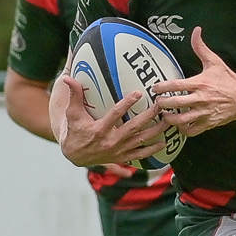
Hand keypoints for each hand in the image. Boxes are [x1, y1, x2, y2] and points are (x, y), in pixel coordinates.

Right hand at [49, 71, 168, 168]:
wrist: (74, 155)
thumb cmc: (74, 131)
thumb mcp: (72, 113)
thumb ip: (74, 95)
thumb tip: (68, 78)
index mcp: (99, 130)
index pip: (115, 115)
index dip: (127, 104)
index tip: (139, 93)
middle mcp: (110, 142)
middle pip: (134, 128)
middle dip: (149, 116)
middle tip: (161, 105)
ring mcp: (117, 151)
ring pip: (140, 141)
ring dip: (155, 132)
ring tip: (168, 122)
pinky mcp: (121, 157)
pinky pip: (139, 155)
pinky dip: (152, 150)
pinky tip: (164, 143)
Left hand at [150, 29, 235, 136]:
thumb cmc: (228, 80)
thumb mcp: (214, 62)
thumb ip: (201, 48)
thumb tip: (196, 31)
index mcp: (200, 83)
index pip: (175, 85)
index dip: (161, 87)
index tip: (155, 88)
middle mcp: (200, 99)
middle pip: (174, 104)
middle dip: (162, 103)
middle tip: (158, 101)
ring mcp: (204, 113)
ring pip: (180, 120)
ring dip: (169, 119)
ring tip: (164, 115)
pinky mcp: (207, 124)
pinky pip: (191, 131)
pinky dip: (182, 130)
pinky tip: (179, 124)